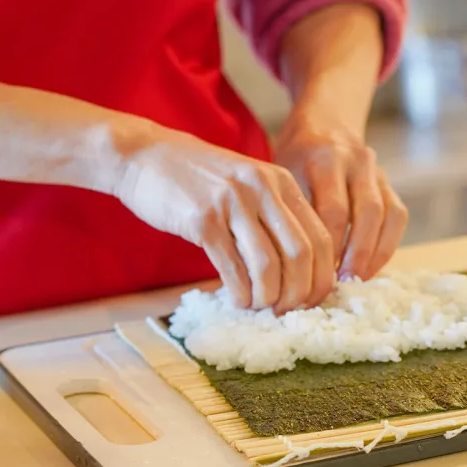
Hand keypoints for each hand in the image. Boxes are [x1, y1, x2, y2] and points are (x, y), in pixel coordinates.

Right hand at [111, 130, 335, 311]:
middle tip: (286, 310)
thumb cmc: (198, 177)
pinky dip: (240, 292)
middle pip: (300, 254)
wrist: (145, 156)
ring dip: (268, 297)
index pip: (320, 237)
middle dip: (298, 293)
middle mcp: (261, 189)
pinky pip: (232, 267)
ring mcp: (231, 203)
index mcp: (280, 182)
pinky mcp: (202, 220)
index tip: (311, 299)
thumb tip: (299, 270)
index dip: (321, 277)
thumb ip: (273, 216)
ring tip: (259, 306)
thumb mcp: (247, 183)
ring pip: (268, 265)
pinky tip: (238, 300)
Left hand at [274, 109, 407, 281]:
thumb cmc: (295, 156)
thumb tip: (290, 264)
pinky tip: (370, 266)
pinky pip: (397, 216)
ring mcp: (377, 170)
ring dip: (374, 252)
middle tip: (341, 282)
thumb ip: (291, 209)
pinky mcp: (389, 181)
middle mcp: (356, 160)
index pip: (333, 209)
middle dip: (356, 253)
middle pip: (366, 213)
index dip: (329, 246)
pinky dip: (386, 244)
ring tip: (357, 279)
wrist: (324, 121)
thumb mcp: (283, 173)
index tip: (316, 272)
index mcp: (324, 157)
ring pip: (387, 215)